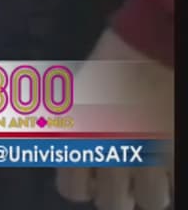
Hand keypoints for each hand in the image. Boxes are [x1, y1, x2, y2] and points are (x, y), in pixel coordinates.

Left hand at [56, 30, 174, 209]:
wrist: (152, 46)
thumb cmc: (113, 62)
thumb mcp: (80, 93)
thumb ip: (73, 124)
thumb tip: (64, 141)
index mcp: (79, 137)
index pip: (72, 190)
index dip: (82, 184)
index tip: (90, 172)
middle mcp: (110, 152)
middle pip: (113, 203)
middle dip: (117, 191)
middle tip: (125, 172)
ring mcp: (148, 156)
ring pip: (151, 201)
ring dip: (150, 188)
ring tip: (152, 169)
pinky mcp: (175, 155)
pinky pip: (175, 186)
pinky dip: (172, 178)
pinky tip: (169, 161)